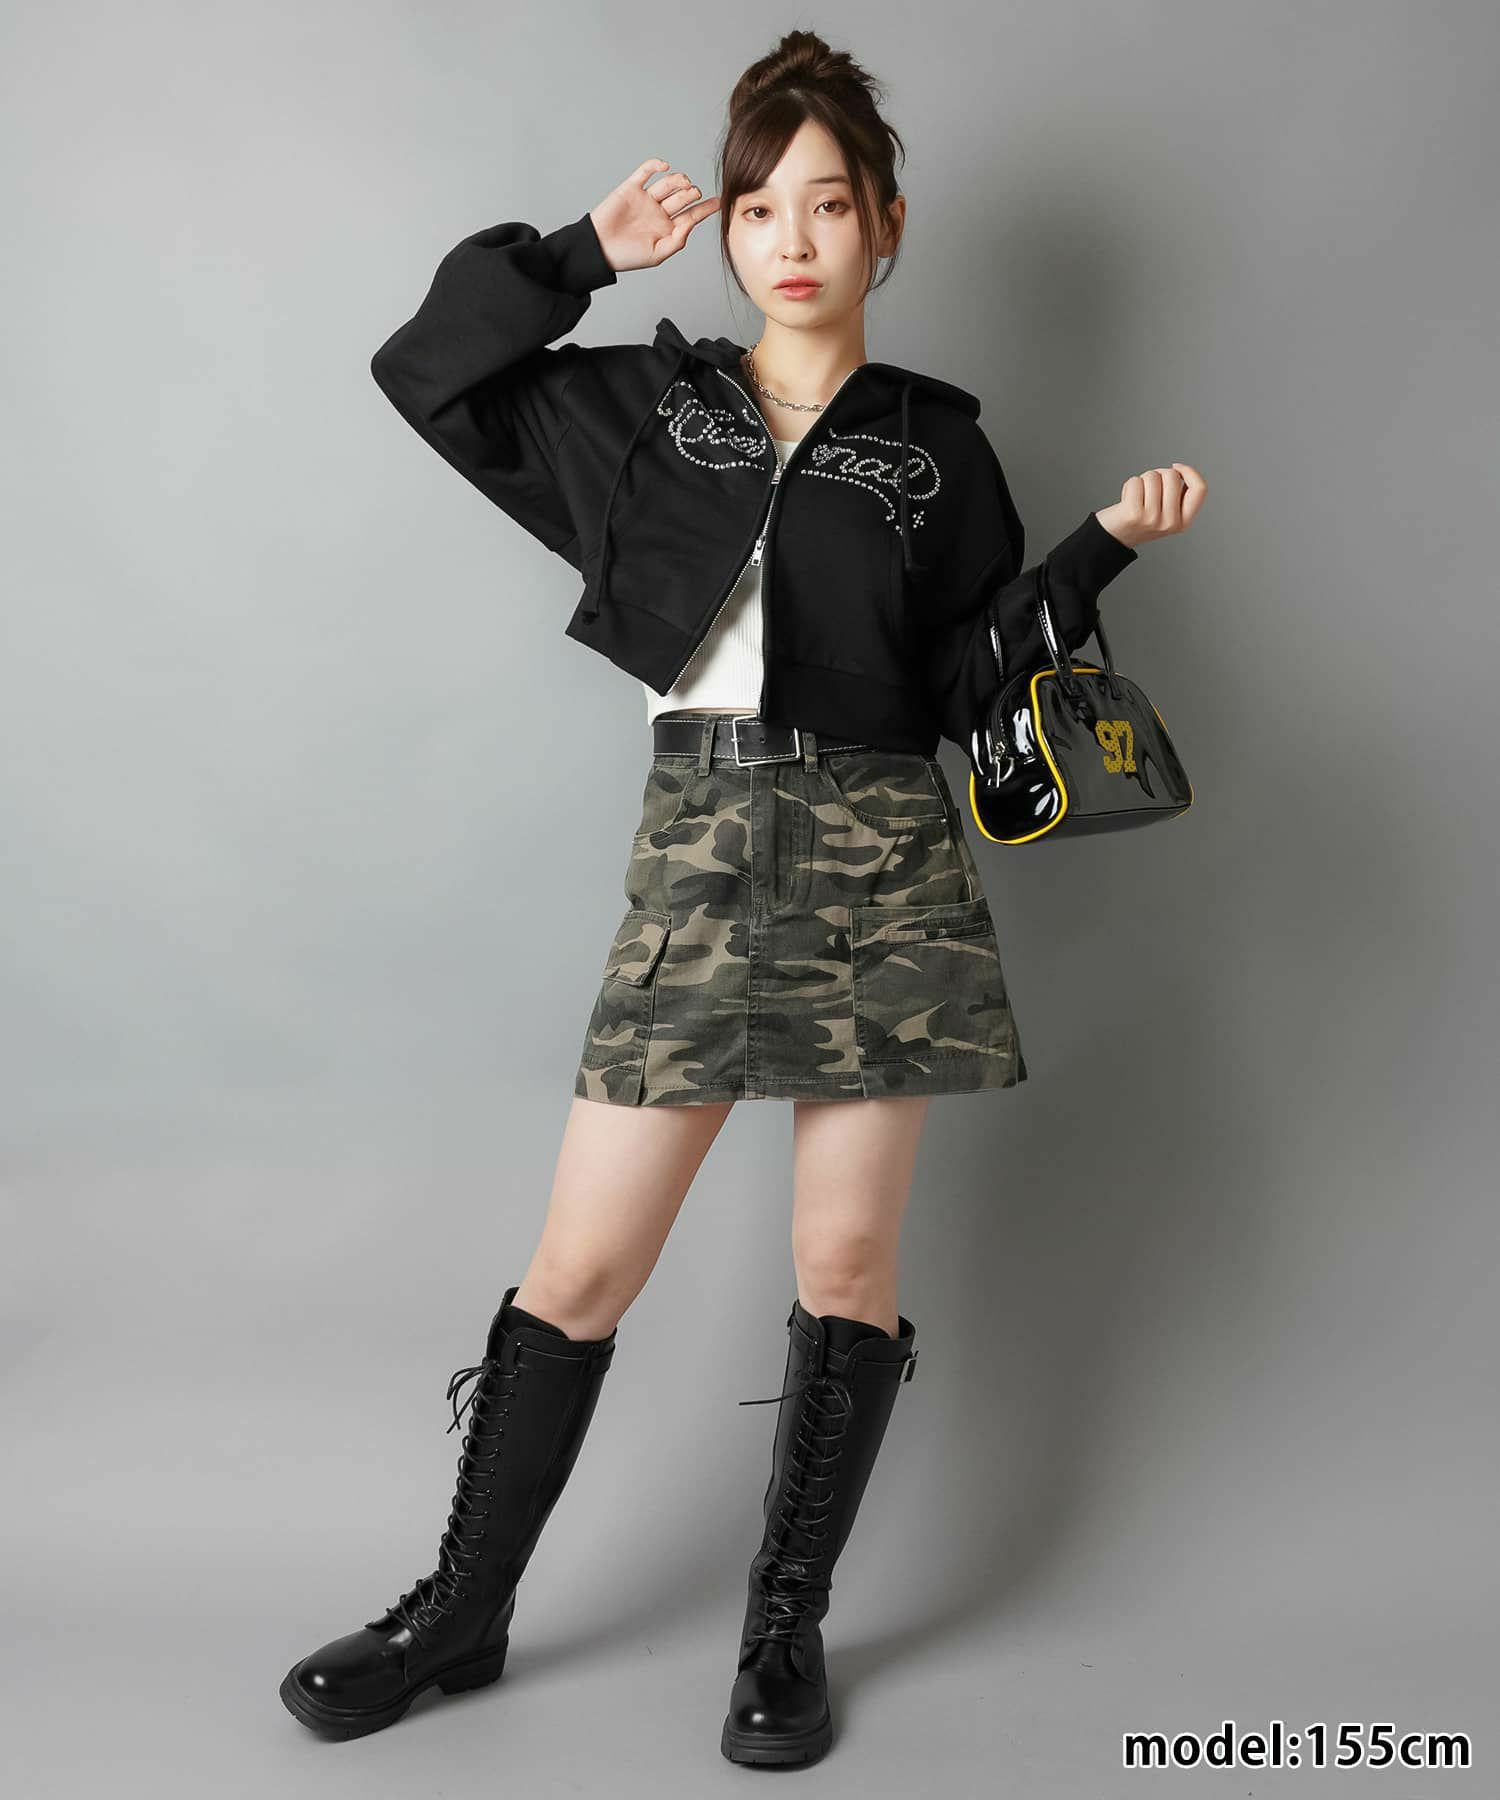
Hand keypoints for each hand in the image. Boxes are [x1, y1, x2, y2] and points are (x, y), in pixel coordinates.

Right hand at [589, 159, 721, 273]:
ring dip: (678, 181)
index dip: (705, 209)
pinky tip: (665, 167)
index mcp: (667, 229)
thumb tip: (691, 223)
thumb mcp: (657, 254)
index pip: (690, 216)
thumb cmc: (627, 256)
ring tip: (684, 183)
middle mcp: (658, 212)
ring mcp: (645, 199)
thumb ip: (677, 240)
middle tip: (694, 193)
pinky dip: (655, 166)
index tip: (720, 202)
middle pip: (681, 198)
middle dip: (691, 193)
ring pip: (667, 184)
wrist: (599, 248)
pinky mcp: (631, 188)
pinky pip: (645, 172)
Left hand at [1095, 463, 1207, 549]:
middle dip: (1159, 474)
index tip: (1176, 467)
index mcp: (1183, 522)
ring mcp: (1153, 519)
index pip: (1200, 489)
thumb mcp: (1166, 511)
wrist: (1114, 537)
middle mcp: (1170, 523)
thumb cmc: (1140, 518)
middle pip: (1173, 477)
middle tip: (1149, 489)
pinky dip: (1129, 485)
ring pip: (1153, 476)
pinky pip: (1136, 482)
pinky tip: (1126, 499)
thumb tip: (1179, 470)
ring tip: (1137, 496)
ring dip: (1143, 480)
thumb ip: (1177, 494)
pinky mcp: (1134, 514)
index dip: (1189, 472)